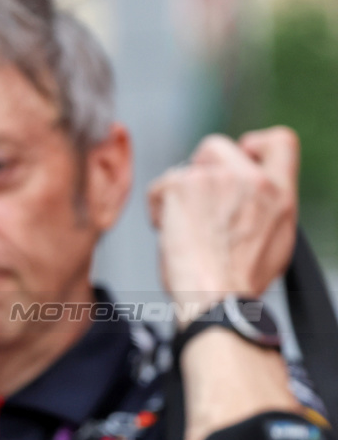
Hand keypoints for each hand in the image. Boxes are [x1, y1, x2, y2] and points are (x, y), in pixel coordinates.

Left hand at [147, 126, 297, 321]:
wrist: (217, 297)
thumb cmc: (239, 280)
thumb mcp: (276, 239)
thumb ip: (265, 205)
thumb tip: (247, 195)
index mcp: (278, 192)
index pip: (280, 141)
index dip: (255, 144)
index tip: (240, 157)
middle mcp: (250, 179)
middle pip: (215, 147)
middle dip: (199, 172)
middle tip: (196, 205)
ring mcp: (215, 179)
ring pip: (183, 169)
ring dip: (178, 194)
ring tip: (184, 228)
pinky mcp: (182, 186)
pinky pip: (160, 186)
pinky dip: (158, 207)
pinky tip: (168, 232)